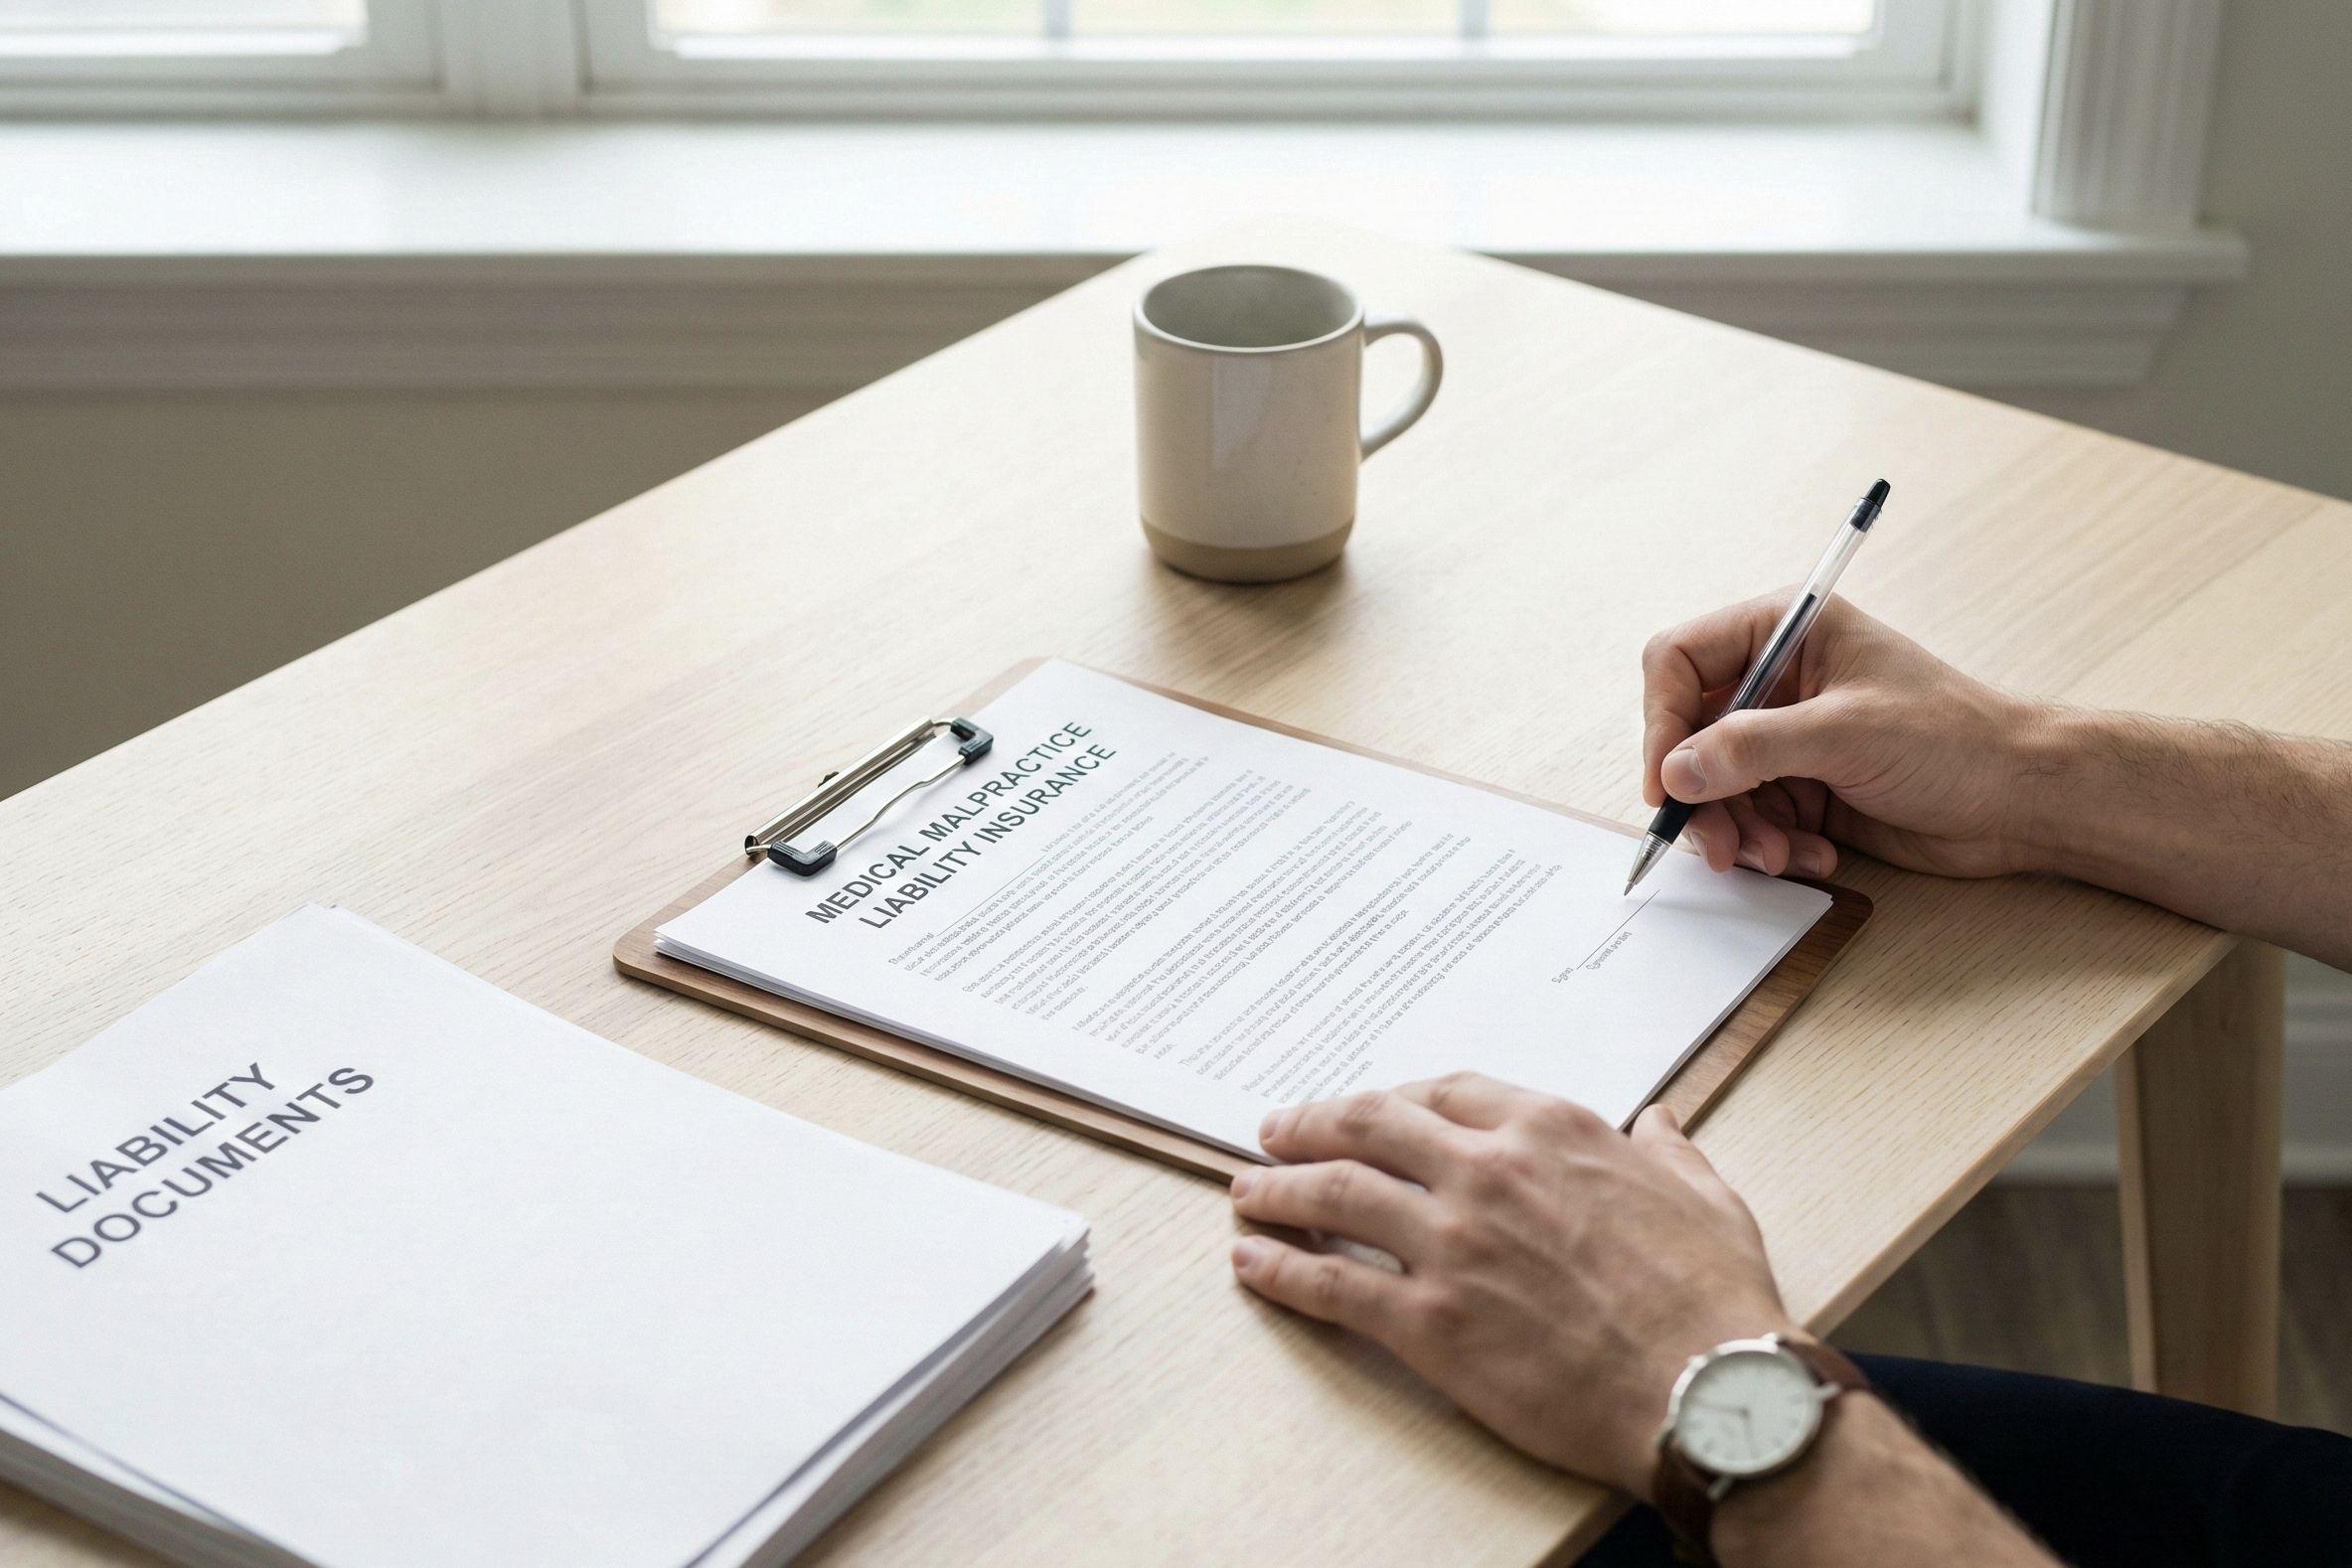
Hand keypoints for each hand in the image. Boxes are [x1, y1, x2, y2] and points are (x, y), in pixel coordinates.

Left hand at [1228, 1074, 1794, 1497]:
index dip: (1392, 1098)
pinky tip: (1253, 1263)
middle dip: (1309, 1124)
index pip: (1443, 1092)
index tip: (1367, 1110)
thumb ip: (1667, 1151)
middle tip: (1274, 1133)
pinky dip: (1280, 1269)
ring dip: (1278, 1190)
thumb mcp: (1703, 1195)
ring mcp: (1451, 1244)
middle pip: (1368, 1124)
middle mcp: (1487, 1172)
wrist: (1707, 1390)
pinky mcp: (1429, 1322)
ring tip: (1246, 1192)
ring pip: (1334, 1195)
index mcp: (1549, 1132)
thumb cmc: (1714, 1299)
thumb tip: (1657, 1124)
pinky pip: (1330, 1285)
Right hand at [1641, 594, 2057, 879]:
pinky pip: (1750, 821)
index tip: (1667, 781)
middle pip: (1687, 735)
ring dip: (1736, 830)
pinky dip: (1770, 847)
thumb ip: (1751, 749)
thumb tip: (1676, 771)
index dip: (1662, 721)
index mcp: (1785, 631)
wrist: (2023, 799)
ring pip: (1713, 788)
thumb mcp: (1845, 732)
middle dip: (1700, 794)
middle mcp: (1777, 681)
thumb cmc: (1957, 739)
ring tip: (1776, 856)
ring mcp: (1788, 738)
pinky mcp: (1802, 789)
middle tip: (1714, 842)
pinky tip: (1812, 857)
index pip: (1680, 662)